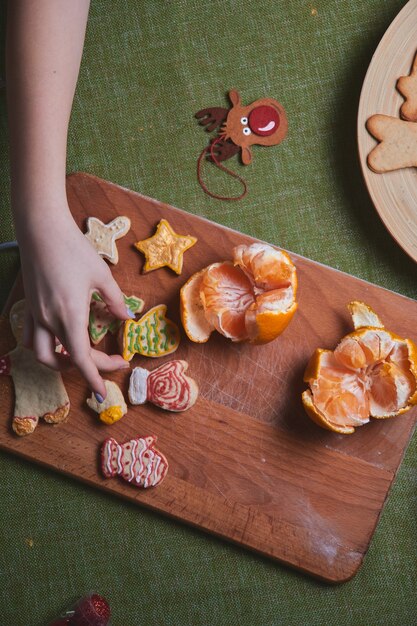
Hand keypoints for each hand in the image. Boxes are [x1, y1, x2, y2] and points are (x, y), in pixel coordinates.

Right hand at [16, 205, 130, 398]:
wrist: (41, 229)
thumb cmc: (74, 249)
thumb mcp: (102, 276)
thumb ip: (116, 302)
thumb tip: (128, 319)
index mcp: (70, 316)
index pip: (82, 358)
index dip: (94, 377)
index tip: (105, 391)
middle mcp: (49, 320)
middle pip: (63, 360)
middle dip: (85, 368)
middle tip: (108, 361)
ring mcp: (35, 314)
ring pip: (41, 353)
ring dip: (59, 362)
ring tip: (80, 357)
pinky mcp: (29, 305)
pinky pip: (32, 336)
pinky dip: (45, 346)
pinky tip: (60, 338)